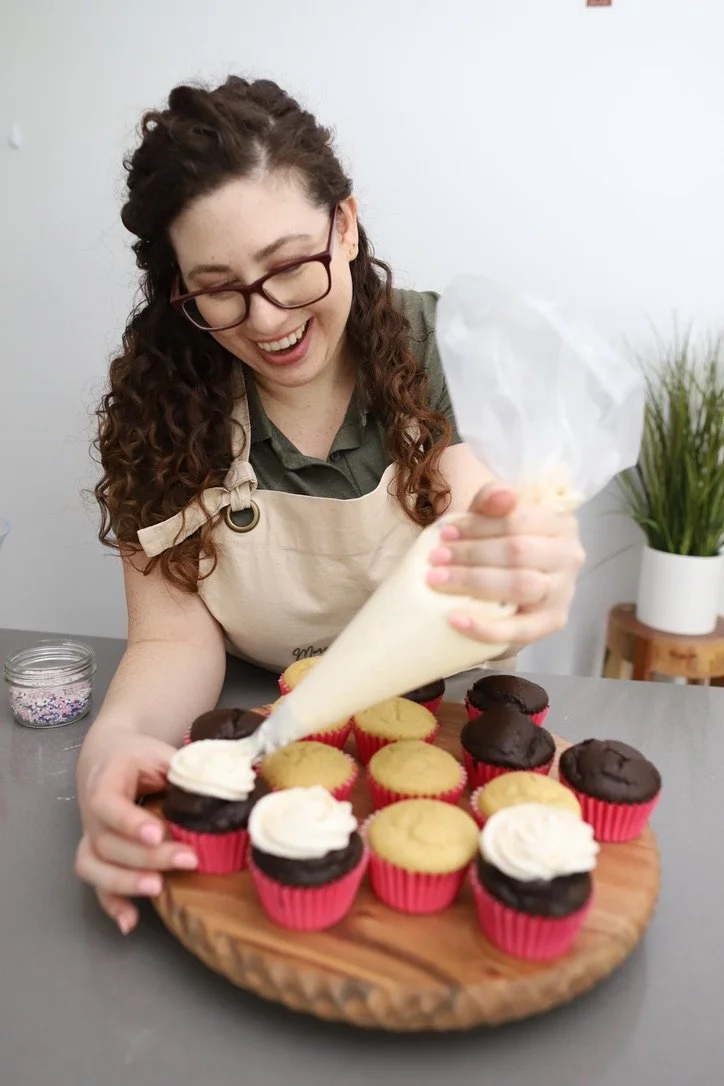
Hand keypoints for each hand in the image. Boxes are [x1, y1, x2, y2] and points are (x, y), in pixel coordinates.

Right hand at [75, 730, 196, 933]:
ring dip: (125, 883)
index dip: (130, 822)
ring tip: (158, 888)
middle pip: (108, 842)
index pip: (107, 803)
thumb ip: (186, 769)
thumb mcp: (160, 752)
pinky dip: (112, 904)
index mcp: (105, 780)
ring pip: (94, 866)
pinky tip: (130, 921)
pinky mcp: (96, 854)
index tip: (158, 833)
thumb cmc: (139, 756)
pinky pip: (96, 884)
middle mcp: (91, 813)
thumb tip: (227, 784)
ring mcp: (90, 836)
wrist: (108, 756)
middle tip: (187, 859)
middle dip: (147, 856)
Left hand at [426, 482, 584, 646]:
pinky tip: (454, 620)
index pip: (519, 519)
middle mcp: (569, 556)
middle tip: (436, 559)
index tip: (444, 533)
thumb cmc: (496, 542)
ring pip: (521, 585)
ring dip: (474, 582)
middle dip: (471, 554)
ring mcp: (564, 592)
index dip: (479, 525)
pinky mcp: (552, 623)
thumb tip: (503, 495)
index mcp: (560, 522)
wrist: (505, 583)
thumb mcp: (492, 515)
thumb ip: (492, 499)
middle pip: (518, 551)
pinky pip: (521, 630)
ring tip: (438, 581)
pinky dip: (486, 627)